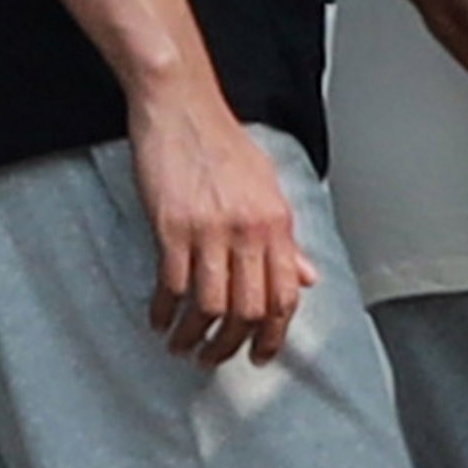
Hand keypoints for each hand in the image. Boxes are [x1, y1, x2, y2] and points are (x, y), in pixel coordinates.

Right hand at [129, 79, 309, 365]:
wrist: (182, 108)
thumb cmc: (224, 145)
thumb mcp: (268, 189)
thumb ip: (286, 239)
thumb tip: (308, 278)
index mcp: (277, 224)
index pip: (285, 295)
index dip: (274, 334)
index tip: (261, 356)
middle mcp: (249, 231)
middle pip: (249, 310)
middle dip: (231, 345)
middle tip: (214, 359)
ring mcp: (210, 231)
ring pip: (210, 305)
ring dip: (195, 336)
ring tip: (182, 347)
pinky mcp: (171, 227)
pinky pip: (172, 284)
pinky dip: (165, 311)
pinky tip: (159, 321)